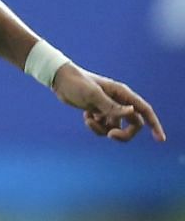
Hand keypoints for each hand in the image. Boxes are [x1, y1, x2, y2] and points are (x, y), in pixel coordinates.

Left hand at [51, 66, 166, 143]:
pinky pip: (102, 127)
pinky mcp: (98, 112)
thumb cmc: (77, 83)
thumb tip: (132, 113)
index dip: (155, 125)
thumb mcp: (93, 95)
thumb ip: (111, 106)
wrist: (60, 80)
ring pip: (115, 128)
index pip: (145, 111)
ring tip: (88, 120)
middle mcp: (119, 101)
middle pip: (133, 124)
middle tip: (110, 135)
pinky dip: (94, 126)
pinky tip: (85, 116)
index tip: (160, 139)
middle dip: (122, 134)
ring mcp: (109, 107)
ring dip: (102, 129)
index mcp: (123, 94)